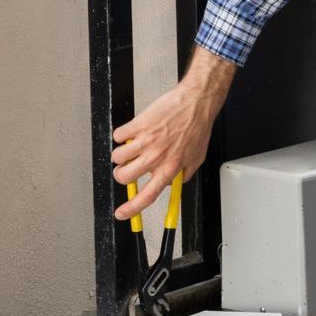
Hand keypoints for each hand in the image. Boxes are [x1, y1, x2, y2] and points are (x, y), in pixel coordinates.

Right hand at [110, 48, 235, 220]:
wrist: (196, 102)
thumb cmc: (198, 127)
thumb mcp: (196, 158)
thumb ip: (183, 174)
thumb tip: (173, 184)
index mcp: (170, 168)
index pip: (147, 196)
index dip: (132, 208)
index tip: (122, 213)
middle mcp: (156, 157)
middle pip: (124, 177)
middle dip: (122, 174)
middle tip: (129, 166)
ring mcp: (146, 141)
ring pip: (117, 157)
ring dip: (122, 154)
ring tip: (134, 146)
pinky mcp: (139, 125)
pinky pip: (118, 136)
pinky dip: (123, 135)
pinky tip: (135, 131)